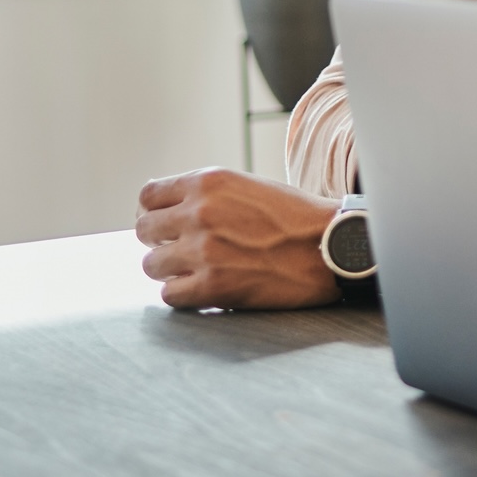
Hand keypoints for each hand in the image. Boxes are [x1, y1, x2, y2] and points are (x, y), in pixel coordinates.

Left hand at [136, 168, 342, 309]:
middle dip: (161, 242)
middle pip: (144, 231)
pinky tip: (207, 288)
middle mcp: (199, 212)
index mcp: (209, 182)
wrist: (333, 246)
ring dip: (172, 270)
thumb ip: (209, 195)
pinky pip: (169, 294)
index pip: (148, 195)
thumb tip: (168, 212)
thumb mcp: (251, 187)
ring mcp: (202, 250)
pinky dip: (185, 294)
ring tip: (198, 270)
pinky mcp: (210, 286)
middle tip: (184, 250)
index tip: (168, 224)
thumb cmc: (297, 218)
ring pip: (151, 266)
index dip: (156, 212)